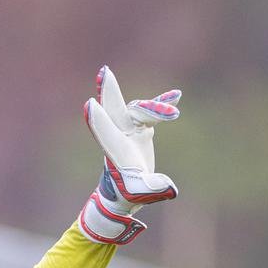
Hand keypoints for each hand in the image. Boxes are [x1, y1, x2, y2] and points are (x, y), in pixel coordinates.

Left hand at [77, 66, 179, 244]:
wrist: (125, 192)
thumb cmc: (130, 195)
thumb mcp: (141, 193)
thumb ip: (153, 189)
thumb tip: (168, 189)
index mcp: (116, 152)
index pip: (106, 133)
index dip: (99, 120)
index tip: (90, 104)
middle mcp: (119, 137)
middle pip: (113, 110)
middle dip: (109, 93)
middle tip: (103, 72)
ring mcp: (128, 130)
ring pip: (138, 109)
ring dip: (155, 107)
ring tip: (174, 109)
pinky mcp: (140, 129)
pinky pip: (150, 111)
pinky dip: (161, 103)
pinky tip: (176, 96)